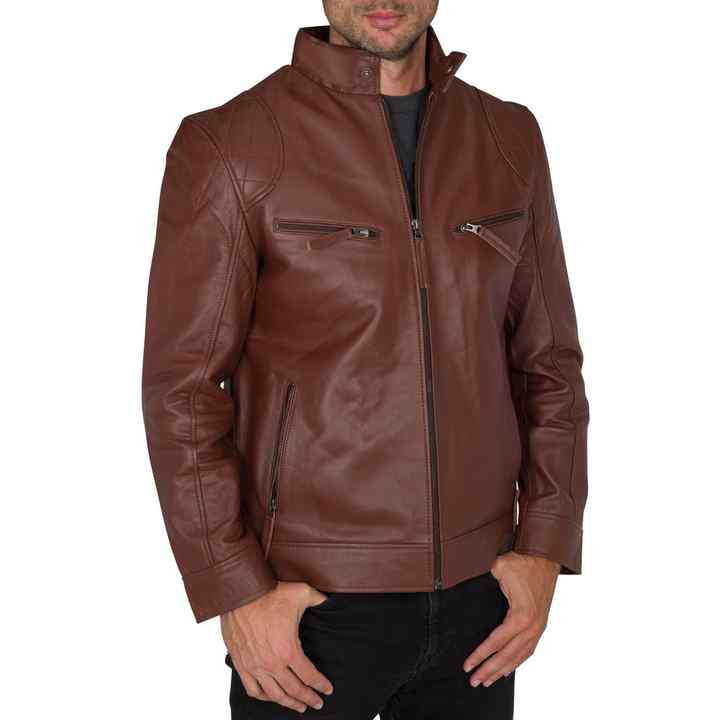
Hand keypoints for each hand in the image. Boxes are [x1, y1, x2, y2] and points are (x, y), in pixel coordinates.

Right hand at [221, 581, 333, 712]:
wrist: (241, 592)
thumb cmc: (270, 592)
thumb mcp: (302, 593)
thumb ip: (319, 599)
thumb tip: (330, 601)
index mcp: (289, 649)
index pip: (309, 676)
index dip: (321, 685)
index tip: (327, 690)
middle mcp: (272, 663)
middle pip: (294, 690)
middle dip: (308, 698)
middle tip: (316, 703)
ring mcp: (255, 666)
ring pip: (274, 695)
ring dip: (288, 703)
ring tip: (298, 706)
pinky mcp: (241, 664)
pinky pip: (253, 689)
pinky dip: (264, 697)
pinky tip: (271, 696)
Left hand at [463, 552, 559, 686]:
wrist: (546, 556)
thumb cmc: (522, 561)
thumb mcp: (500, 567)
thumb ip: (484, 576)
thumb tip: (462, 575)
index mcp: (521, 616)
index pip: (496, 642)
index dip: (480, 655)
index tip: (467, 665)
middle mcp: (532, 626)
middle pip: (508, 656)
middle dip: (489, 670)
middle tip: (474, 681)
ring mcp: (538, 627)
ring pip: (519, 657)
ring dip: (503, 670)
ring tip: (487, 681)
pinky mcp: (540, 625)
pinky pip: (529, 650)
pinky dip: (517, 662)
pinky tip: (508, 669)